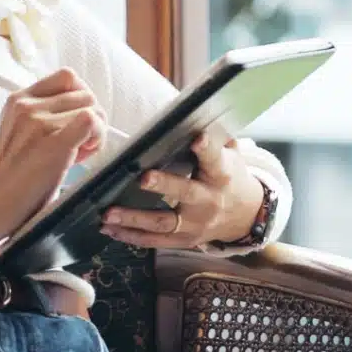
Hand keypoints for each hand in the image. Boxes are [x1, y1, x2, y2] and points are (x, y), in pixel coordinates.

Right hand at [0, 67, 106, 238]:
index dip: (80, 98)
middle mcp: (27, 105)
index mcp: (18, 99)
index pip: (67, 78)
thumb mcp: (18, 133)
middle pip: (84, 94)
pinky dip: (96, 137)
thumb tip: (83, 113)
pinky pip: (91, 121)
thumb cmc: (8, 178)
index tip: (75, 121)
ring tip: (77, 154)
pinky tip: (82, 156)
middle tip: (79, 145)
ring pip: (92, 109)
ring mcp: (39, 122)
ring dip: (95, 133)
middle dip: (91, 118)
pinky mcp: (53, 142)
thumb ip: (43, 117)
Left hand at [99, 126, 260, 248]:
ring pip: (163, 223)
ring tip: (108, 213)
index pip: (215, 159)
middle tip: (142, 177)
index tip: (197, 139)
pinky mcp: (184, 240)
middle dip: (163, 186)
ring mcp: (195, 224)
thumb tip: (197, 111)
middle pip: (185, 192)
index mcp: (222, 174)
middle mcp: (209, 200)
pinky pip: (155, 241)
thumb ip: (215, 138)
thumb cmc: (228, 176)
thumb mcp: (230, 155)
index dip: (207, 149)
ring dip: (133, 218)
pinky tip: (110, 229)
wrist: (244, 215)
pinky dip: (131, 237)